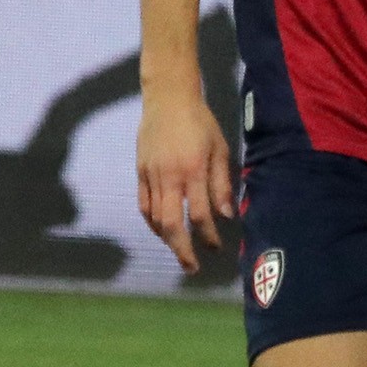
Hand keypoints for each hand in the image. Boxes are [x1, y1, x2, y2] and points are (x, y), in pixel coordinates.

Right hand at [136, 84, 233, 273]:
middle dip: (182, 249)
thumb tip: (226, 215)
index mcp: (193, 170)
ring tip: (179, 250)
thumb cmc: (200, 122)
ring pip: (155, 218)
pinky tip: (162, 230)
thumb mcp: (219, 149)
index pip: (199, 214)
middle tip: (192, 267)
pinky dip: (151, 222)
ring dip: (167, 239)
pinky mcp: (140, 172)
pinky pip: (143, 205)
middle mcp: (169, 176)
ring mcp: (151, 175)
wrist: (168, 99)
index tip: (216, 247)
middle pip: (172, 223)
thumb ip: (221, 184)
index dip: (208, 235)